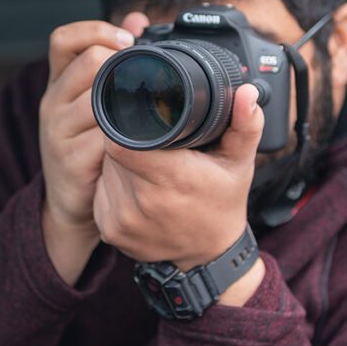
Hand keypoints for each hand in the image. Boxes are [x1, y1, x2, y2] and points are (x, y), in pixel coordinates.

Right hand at [40, 13, 149, 285]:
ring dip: (126, 102)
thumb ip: (114, 57)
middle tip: (144, 78)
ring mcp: (58, 131)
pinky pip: (103, 138)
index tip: (127, 40)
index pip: (63, 39)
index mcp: (59, 81)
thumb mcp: (95, 99)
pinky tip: (139, 140)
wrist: (74, 202)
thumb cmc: (90, 144)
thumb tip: (137, 17)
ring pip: (97, 99)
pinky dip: (125, 137)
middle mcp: (53, 101)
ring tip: (145, 110)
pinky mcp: (70, 160)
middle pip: (87, 63)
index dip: (95, 31)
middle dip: (120, 66)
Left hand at [93, 83, 266, 303]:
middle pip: (112, 152)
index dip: (125, 126)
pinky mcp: (110, 232)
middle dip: (126, 143)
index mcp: (172, 178)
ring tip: (145, 167)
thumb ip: (244, 124)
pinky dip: (112, 186)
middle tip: (149, 145)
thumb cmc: (222, 200)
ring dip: (117, 164)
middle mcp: (143, 203)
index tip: (139, 121)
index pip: (121, 141)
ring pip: (105, 171)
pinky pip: (100, 193)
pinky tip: (135, 189)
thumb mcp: (240, 162)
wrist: (208, 253)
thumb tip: (246, 92)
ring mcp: (123, 221)